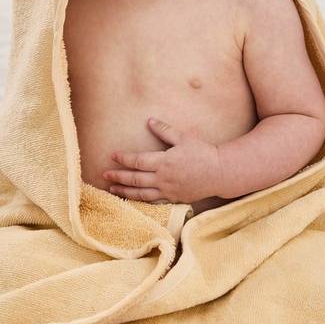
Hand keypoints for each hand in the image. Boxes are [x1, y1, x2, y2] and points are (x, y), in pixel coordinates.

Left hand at [102, 117, 220, 203]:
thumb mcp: (184, 137)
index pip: (137, 161)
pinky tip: (132, 199)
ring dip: (125, 192)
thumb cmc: (202, 152)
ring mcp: (168, 191)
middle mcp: (163, 178)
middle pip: (135, 179)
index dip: (123, 159)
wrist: (220, 172)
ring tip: (112, 190)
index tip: (112, 156)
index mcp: (164, 162)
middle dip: (118, 177)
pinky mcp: (174, 199)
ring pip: (141, 194)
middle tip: (104, 175)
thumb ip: (165, 130)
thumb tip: (149, 121)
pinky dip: (140, 201)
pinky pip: (153, 202)